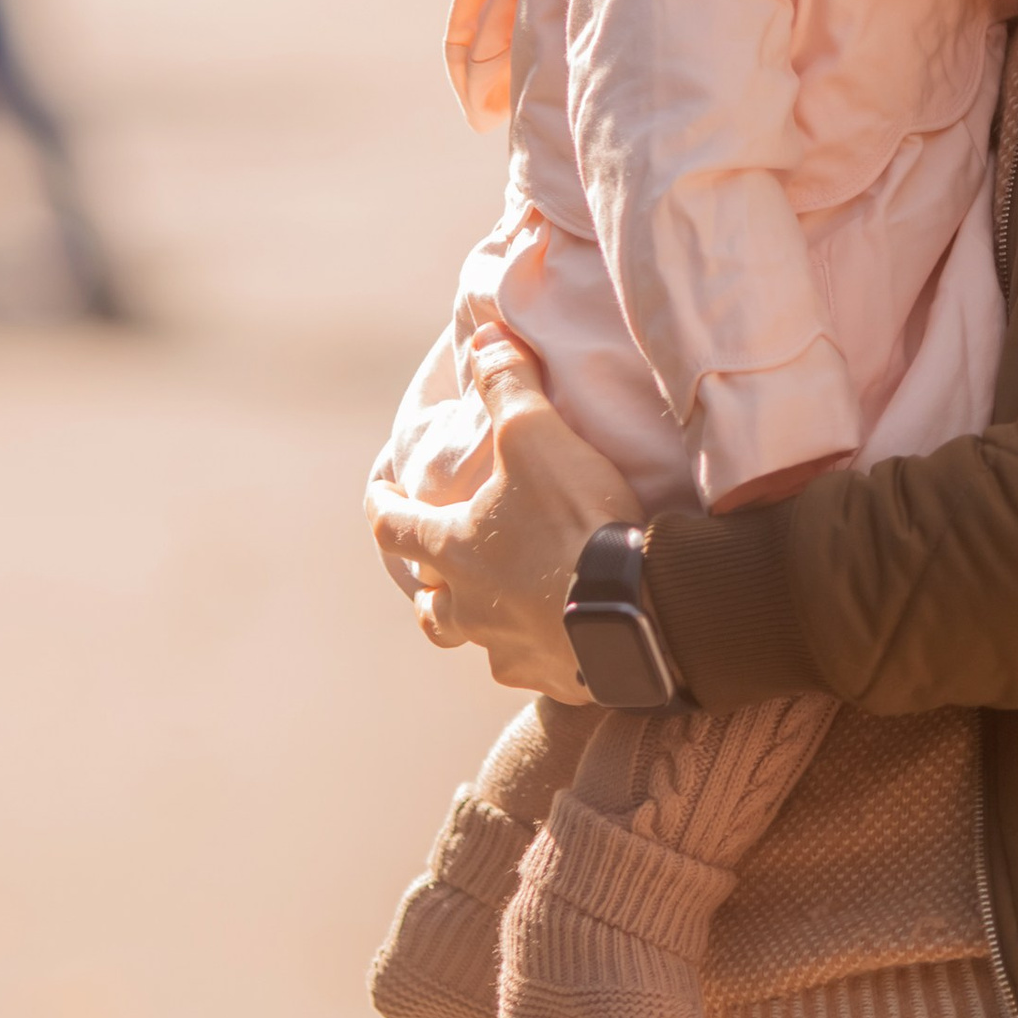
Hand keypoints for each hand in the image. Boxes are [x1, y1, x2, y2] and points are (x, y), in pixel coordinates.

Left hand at [365, 320, 639, 696]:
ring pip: (476, 640)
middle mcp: (469, 607)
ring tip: (499, 605)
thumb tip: (486, 338)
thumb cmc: (575, 520)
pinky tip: (556, 637)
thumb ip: (508, 385)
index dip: (381, 505)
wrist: (638, 612)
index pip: (392, 527)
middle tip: (438, 566)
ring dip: (479, 620)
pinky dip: (535, 649)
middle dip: (428, 583)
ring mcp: (509, 649)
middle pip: (428, 605)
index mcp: (453, 550)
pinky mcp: (553, 679)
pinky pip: (530, 667)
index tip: (379, 492)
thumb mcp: (538, 434)